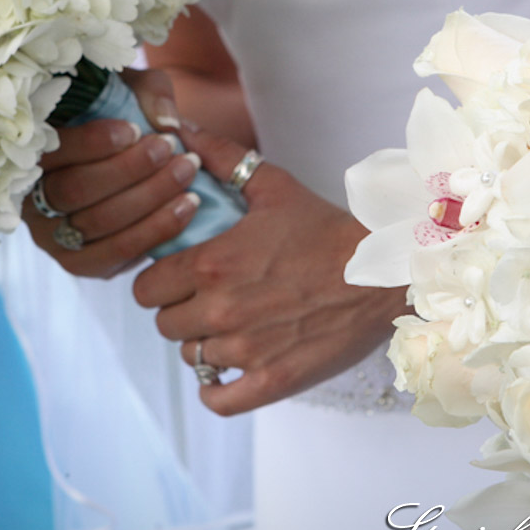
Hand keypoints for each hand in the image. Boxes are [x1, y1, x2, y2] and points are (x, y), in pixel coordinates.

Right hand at [23, 68, 202, 276]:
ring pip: (99, 222)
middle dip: (128, 169)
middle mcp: (30, 199)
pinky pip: (117, 252)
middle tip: (169, 147)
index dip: (92, 143)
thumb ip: (149, 92)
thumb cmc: (121, 118)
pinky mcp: (82, 262)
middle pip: (75, 190)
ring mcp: (52, 237)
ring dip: (150, 196)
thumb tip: (166, 122)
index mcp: (29, 153)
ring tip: (187, 171)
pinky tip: (187, 205)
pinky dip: (157, 229)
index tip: (134, 129)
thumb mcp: (131, 90)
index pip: (50, 151)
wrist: (126, 165)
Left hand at [134, 123, 409, 415]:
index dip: (159, 282)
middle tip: (205, 300)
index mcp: (212, 264)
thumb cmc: (327, 228)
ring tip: (229, 327)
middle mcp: (221, 310)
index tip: (177, 278)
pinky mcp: (271, 381)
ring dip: (204, 344)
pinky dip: (217, 388)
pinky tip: (230, 370)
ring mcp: (246, 350)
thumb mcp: (272, 187)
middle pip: (165, 325)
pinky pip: (218, 399)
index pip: (146, 288)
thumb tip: (178, 130)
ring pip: (192, 357)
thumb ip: (220, 159)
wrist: (383, 272)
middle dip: (180, 311)